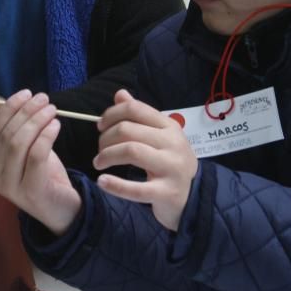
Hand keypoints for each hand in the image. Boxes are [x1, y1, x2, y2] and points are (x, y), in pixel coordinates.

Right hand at [0, 90, 81, 235]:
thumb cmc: (46, 177)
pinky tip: (56, 126)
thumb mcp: (30, 151)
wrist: (64, 210)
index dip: (10, 108)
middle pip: (7, 134)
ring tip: (52, 110)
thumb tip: (18, 100)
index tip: (26, 93)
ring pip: (18, 143)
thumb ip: (21, 131)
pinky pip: (35, 156)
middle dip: (26, 112)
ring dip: (36, 121)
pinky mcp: (30, 191)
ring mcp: (11, 186)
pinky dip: (46, 136)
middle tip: (44, 99)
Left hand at [94, 90, 198, 231]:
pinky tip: (102, 182)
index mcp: (169, 126)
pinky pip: (137, 188)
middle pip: (128, 129)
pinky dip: (115, 185)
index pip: (135, 109)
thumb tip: (120, 94)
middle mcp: (173, 143)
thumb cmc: (169, 162)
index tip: (100, 126)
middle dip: (106, 138)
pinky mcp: (167, 192)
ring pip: (131, 151)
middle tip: (99, 149)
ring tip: (98, 163)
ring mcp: (172, 168)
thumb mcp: (159, 135)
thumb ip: (139, 115)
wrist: (192, 196)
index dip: (111, 114)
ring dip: (107, 155)